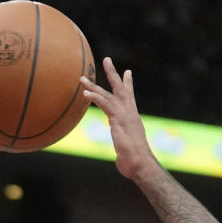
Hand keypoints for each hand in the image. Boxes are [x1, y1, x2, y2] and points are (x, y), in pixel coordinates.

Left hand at [81, 57, 158, 181]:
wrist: (139, 163)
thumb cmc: (134, 161)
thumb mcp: (127, 149)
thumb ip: (124, 146)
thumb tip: (123, 157)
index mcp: (132, 117)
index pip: (130, 97)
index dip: (128, 84)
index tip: (127, 72)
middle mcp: (129, 112)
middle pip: (120, 88)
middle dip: (113, 73)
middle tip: (106, 59)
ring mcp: (124, 115)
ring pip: (107, 95)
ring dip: (93, 85)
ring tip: (81, 78)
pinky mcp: (117, 119)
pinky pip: (104, 104)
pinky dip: (94, 98)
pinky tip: (85, 94)